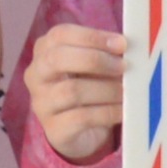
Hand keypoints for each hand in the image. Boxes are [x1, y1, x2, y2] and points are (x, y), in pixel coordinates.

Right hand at [24, 21, 125, 165]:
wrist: (79, 132)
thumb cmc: (87, 88)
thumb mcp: (92, 67)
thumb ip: (105, 54)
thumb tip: (130, 48)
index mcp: (44, 51)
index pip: (60, 35)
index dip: (91, 36)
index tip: (120, 43)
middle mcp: (36, 76)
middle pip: (57, 58)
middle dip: (95, 60)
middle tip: (123, 66)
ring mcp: (42, 104)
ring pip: (71, 91)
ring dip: (106, 89)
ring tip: (126, 91)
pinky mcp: (55, 130)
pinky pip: (81, 118)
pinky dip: (107, 112)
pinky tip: (122, 110)